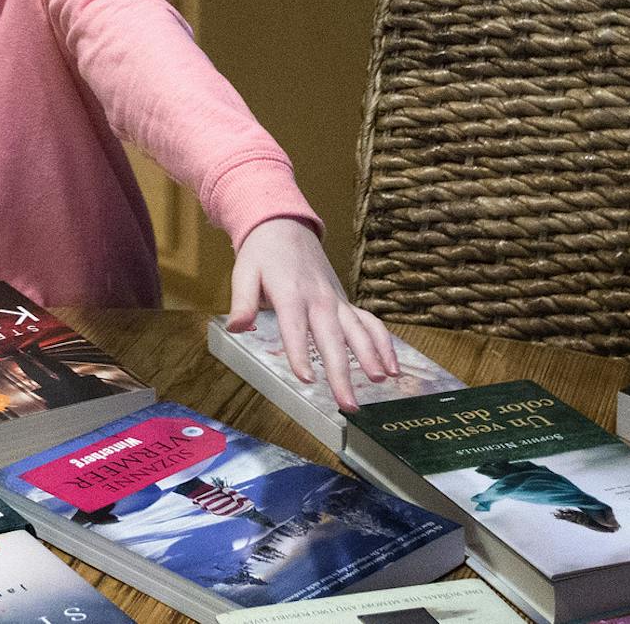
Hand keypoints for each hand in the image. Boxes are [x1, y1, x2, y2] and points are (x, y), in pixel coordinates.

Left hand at [227, 218, 399, 410]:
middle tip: (349, 403)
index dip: (300, 353)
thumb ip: (242, 302)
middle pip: (332, 338)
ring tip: (381, 381)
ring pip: (358, 331)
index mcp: (290, 294)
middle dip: (342, 372)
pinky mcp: (345, 302)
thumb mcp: (244, 273)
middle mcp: (318, 299)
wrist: (285, 226)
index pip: (295, 329)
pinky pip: (369, 322)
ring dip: (371, 356)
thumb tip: (236, 327)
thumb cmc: (262, 254)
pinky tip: (392, 367)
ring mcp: (336, 301)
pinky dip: (383, 342)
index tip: (307, 379)